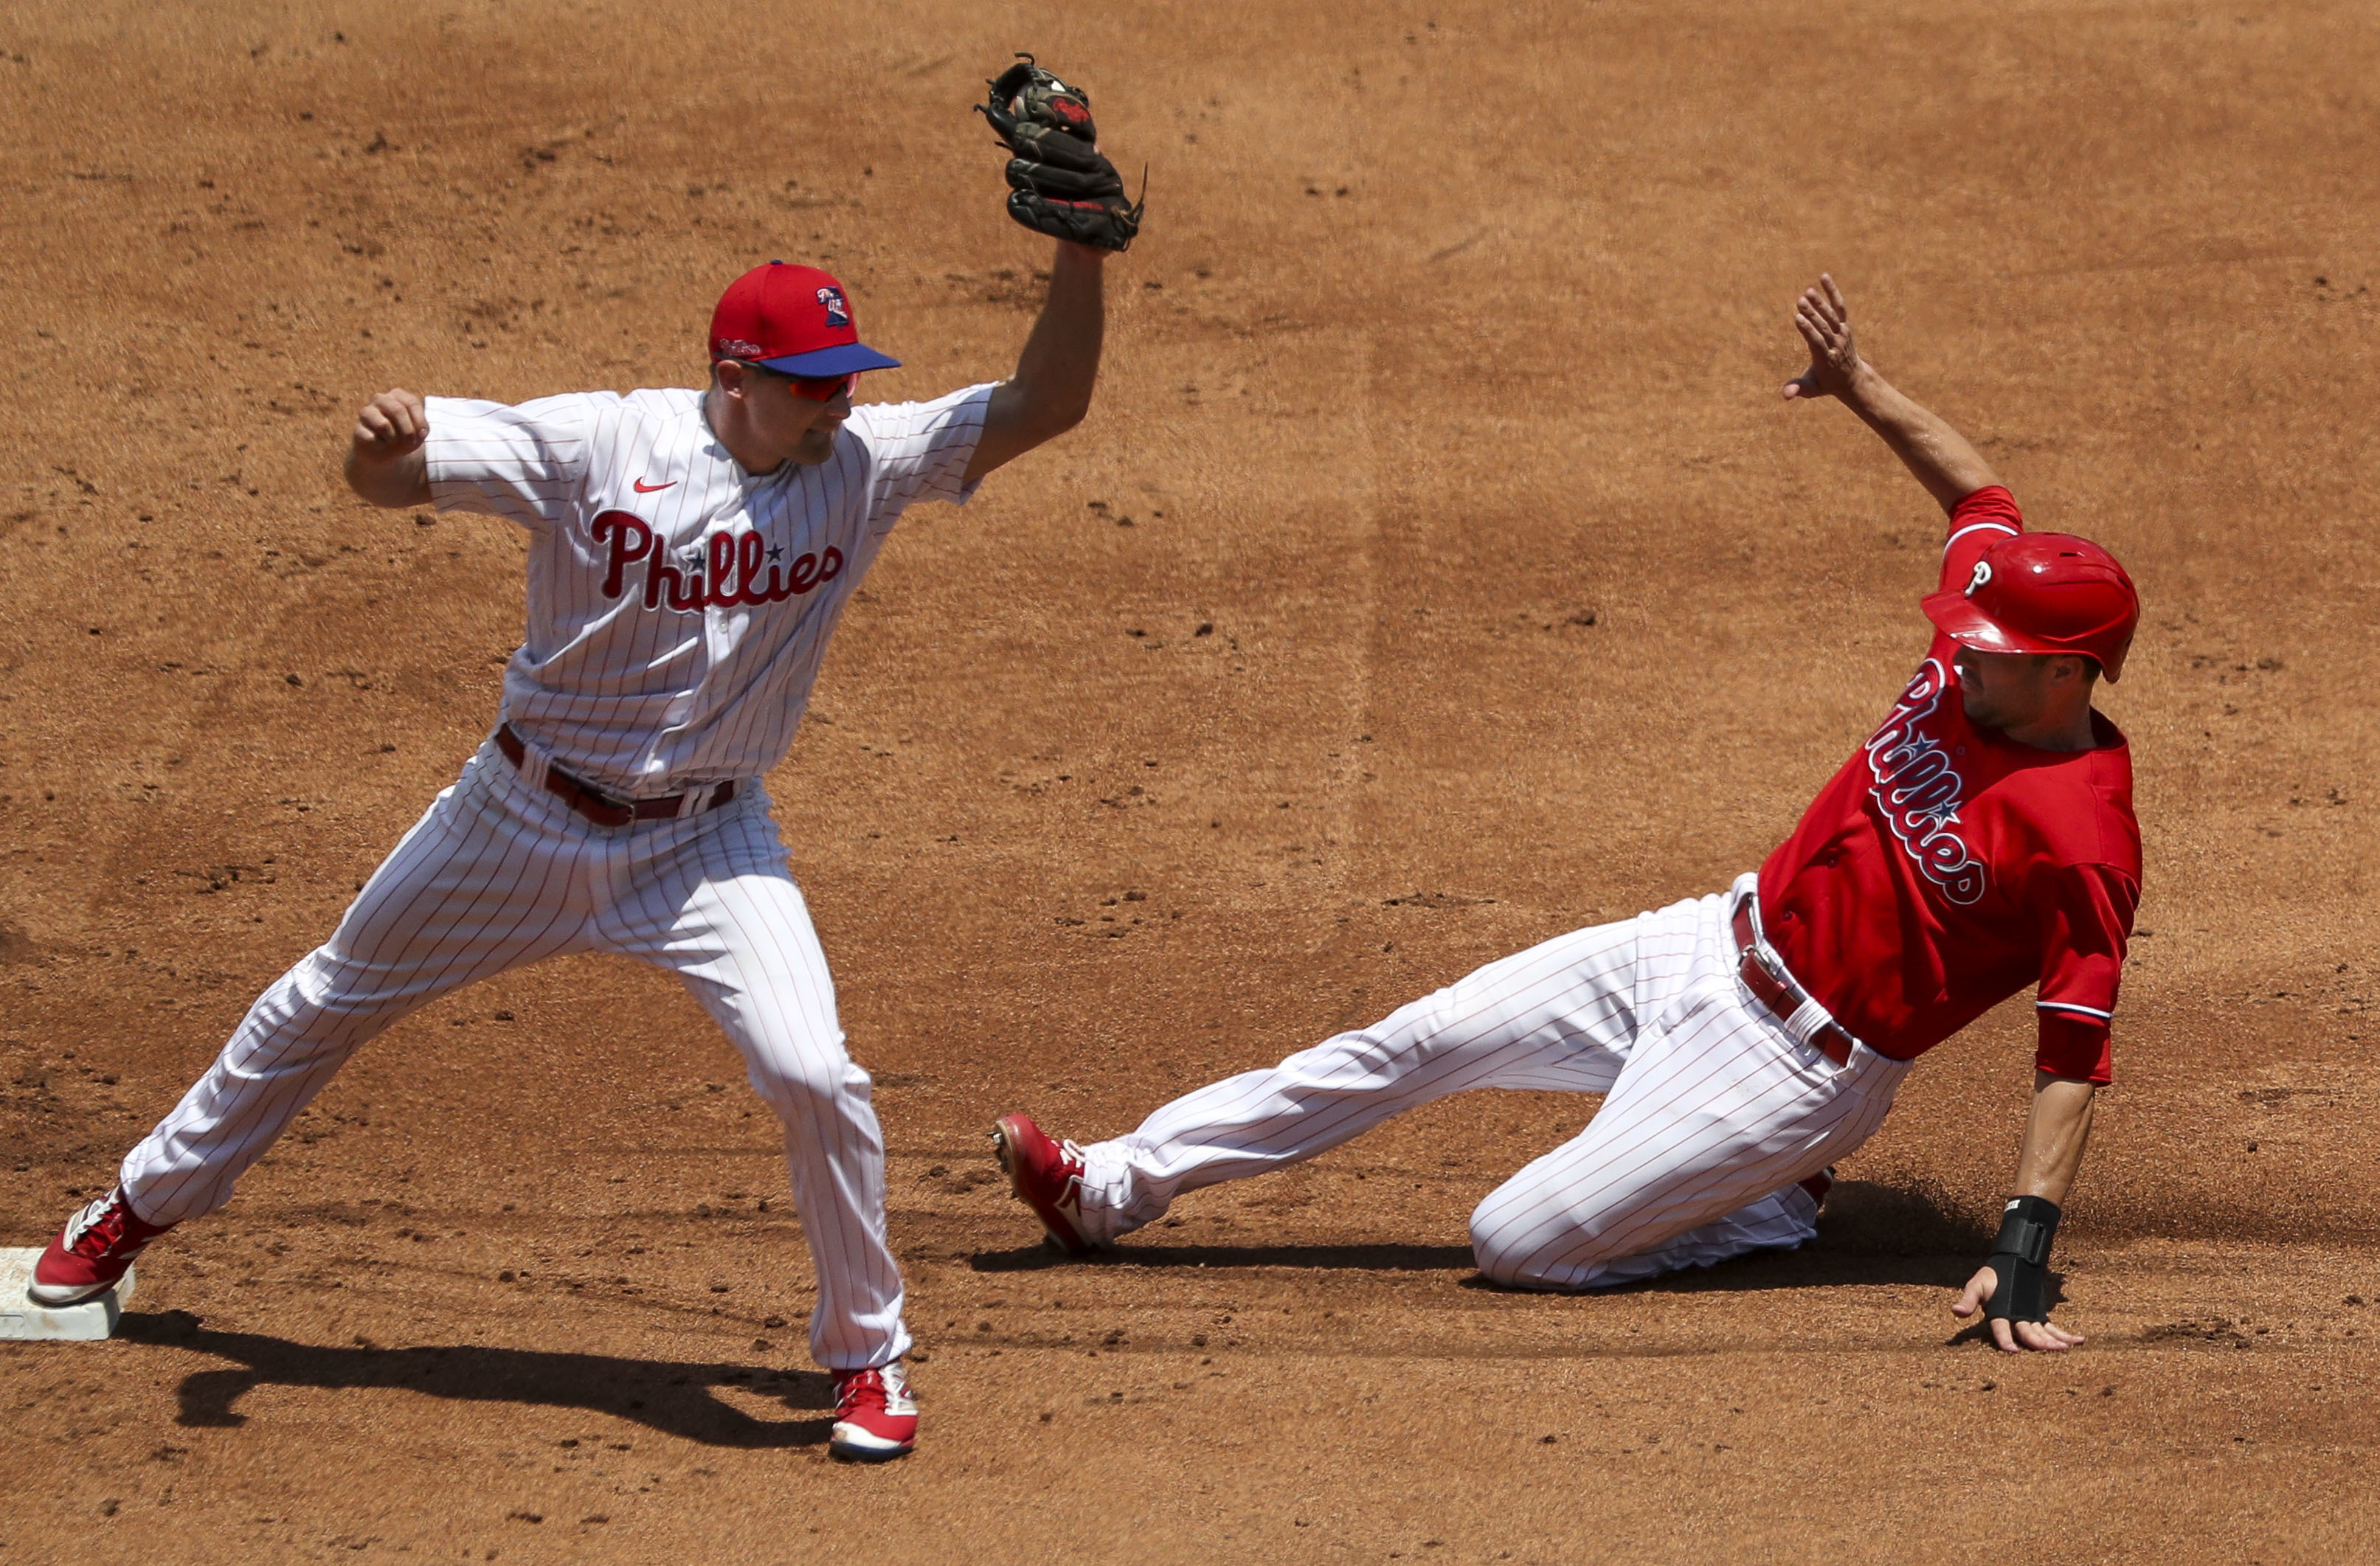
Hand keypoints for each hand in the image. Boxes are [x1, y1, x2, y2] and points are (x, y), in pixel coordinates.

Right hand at [353, 388, 427, 457]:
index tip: (422, 434)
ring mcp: (366, 412)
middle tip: (409, 442)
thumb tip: (419, 430)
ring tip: (392, 440)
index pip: (411, 403)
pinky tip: (379, 444)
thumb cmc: (405, 437)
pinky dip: (380, 445)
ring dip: (393, 438)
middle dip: (407, 431)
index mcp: (398, 395)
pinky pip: (371, 438)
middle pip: (397, 410)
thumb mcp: (419, 433)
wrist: (385, 453)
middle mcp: (380, 399)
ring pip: (383, 425)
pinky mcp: (358, 428)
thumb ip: (422, 428)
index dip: (419, 422)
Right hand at [1782, 274, 1863, 402]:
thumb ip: (1798, 389)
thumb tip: (1786, 395)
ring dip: (1820, 302)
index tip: (1798, 318)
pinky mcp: (1845, 324)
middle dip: (1812, 314)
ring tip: (1808, 291)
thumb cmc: (1825, 384)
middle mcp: (1837, 344)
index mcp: (1827, 359)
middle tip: (1800, 301)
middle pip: (1824, 326)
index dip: (1808, 330)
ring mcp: (1843, 333)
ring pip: (1832, 315)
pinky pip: (1839, 306)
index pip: (1817, 342)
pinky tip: (1824, 278)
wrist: (1851, 378)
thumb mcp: (1811, 389)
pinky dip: (1833, 292)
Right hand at [1952, 1264, 2086, 1352]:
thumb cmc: (1990, 1277)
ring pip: (2042, 1335)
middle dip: (2039, 1343)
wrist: (2007, 1267)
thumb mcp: (1976, 1285)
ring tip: (2065, 1349)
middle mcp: (2015, 1321)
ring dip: (2054, 1342)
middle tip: (2052, 1350)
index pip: (2000, 1329)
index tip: (2012, 1351)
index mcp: (1998, 1314)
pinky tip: (2079, 1341)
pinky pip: (2053, 1329)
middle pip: (2027, 1335)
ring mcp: (2028, 1321)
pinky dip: (2065, 1335)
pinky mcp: (2039, 1318)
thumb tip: (1955, 1312)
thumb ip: (1968, 1299)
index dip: (2005, 1340)